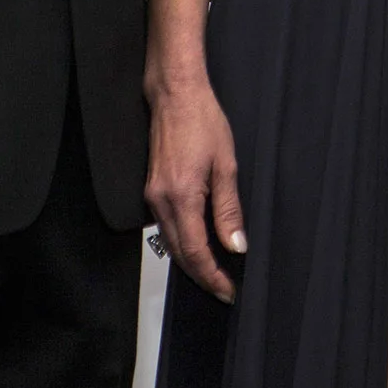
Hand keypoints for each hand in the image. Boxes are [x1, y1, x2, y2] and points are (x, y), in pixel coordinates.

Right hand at [145, 77, 245, 302]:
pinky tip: (199, 245)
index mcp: (182, 197)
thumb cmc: (202, 121)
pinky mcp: (151, 191)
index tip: (228, 291)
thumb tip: (236, 246)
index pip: (196, 252)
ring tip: (215, 273)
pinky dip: (182, 243)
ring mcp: (152, 197)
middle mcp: (161, 202)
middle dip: (202, 276)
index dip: (212, 276)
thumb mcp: (226, 165)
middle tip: (224, 289)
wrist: (175, 96)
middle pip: (179, 254)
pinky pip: (166, 227)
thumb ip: (229, 210)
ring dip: (191, 262)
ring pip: (170, 243)